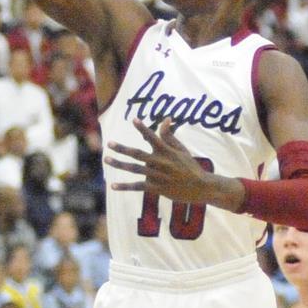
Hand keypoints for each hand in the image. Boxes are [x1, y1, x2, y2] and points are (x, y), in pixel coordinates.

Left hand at [104, 120, 220, 206]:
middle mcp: (161, 162)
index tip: (134, 120)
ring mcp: (158, 176)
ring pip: (134, 169)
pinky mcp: (157, 188)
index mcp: (167, 151)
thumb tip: (165, 118)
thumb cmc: (190, 166)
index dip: (143, 129)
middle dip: (122, 148)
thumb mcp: (181, 149)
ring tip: (106, 159)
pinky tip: (112, 186)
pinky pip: (138, 187)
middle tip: (109, 143)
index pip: (153, 137)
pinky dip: (125, 187)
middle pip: (138, 154)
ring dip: (119, 164)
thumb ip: (170, 135)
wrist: (201, 187)